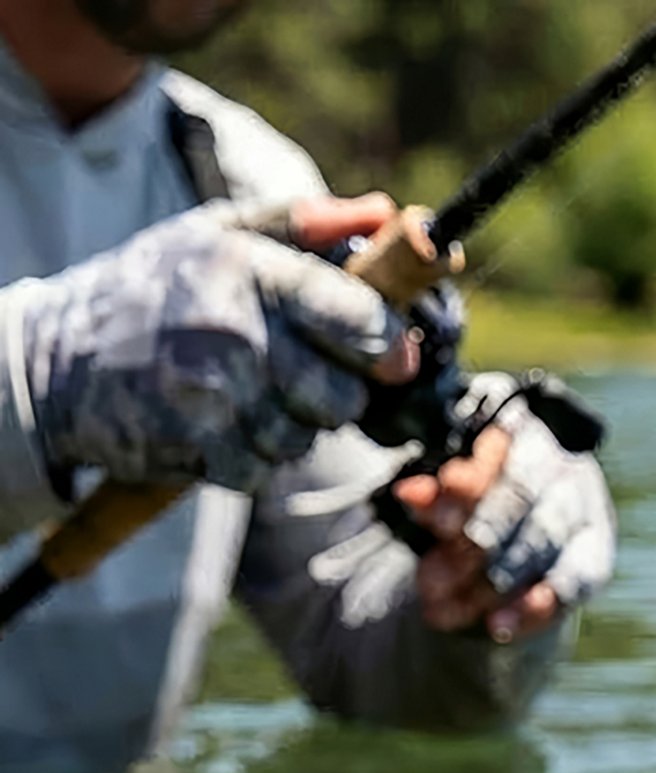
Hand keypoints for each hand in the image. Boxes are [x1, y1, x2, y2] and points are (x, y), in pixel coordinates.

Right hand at [22, 194, 417, 494]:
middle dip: (335, 394)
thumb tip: (386, 213)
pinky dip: (251, 458)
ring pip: (305, 439)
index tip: (395, 354)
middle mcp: (234, 330)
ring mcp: (214, 394)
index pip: (359, 317)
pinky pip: (263, 470)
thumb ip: (305, 224)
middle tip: (303, 375)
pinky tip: (222, 424)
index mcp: (250, 268)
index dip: (389, 344)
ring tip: (250, 394)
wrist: (55, 358)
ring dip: (291, 427)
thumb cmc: (156, 289)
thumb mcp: (218, 234)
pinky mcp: (196, 446)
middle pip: (343, 396)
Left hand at [393, 379, 616, 640]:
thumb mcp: (444, 497)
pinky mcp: (595, 553)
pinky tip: (499, 626)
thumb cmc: (470, 503)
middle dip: (473, 544)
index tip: (431, 517)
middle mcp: (561, 461)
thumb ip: (433, 495)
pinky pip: (574, 581)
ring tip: (446, 613)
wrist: (511, 530)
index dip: (466, 487)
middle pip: (521, 500)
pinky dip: (534, 608)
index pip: (497, 451)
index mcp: (520, 429)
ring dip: (492, 583)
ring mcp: (584, 507)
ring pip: (543, 543)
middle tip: (432, 582)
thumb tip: (409, 493)